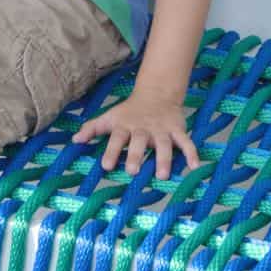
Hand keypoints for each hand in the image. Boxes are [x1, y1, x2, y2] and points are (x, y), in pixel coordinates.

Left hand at [71, 89, 199, 180]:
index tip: (105, 166)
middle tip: (131, 171)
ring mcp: (161, 130)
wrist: (156, 94)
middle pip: (139, 142)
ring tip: (163, 175)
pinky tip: (195, 166)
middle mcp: (143, 129)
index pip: (116, 138)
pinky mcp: (177, 130)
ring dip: (163, 159)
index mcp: (125, 126)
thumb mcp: (109, 118)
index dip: (111, 151)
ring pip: (163, 144)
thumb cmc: (128, 112)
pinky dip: (192, 153)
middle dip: (135, 155)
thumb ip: (92, 129)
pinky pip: (186, 142)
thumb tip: (74, 141)